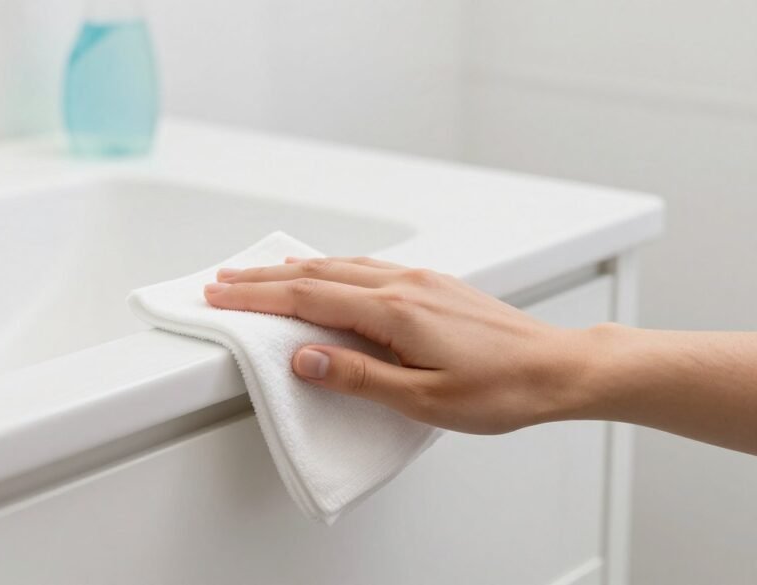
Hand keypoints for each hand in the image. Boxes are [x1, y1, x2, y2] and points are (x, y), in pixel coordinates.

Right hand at [203, 257, 596, 433]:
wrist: (558, 367)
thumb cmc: (500, 389)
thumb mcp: (423, 399)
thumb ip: (357, 375)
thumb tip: (302, 358)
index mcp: (394, 312)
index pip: (307, 299)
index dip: (258, 298)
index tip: (219, 296)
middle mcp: (402, 285)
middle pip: (315, 274)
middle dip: (262, 278)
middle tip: (220, 280)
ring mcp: (418, 279)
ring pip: (338, 265)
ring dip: (291, 269)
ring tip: (257, 274)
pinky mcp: (431, 283)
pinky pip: (364, 266)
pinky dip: (329, 266)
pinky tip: (324, 271)